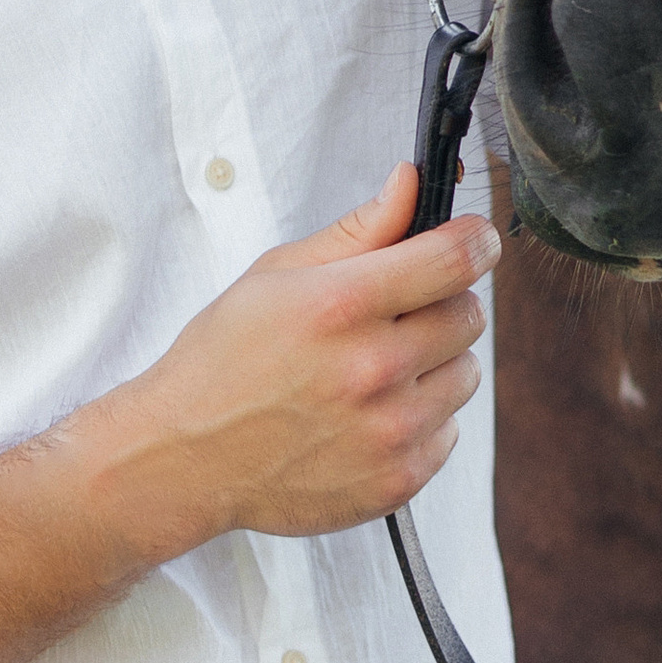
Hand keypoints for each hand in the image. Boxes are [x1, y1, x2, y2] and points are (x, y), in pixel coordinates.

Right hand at [109, 167, 496, 545]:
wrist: (186, 458)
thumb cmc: (225, 360)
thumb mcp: (277, 275)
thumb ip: (358, 229)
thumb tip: (411, 182)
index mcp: (340, 306)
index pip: (454, 258)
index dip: (475, 241)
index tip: (474, 240)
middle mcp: (373, 369)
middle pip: (469, 315)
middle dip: (442, 304)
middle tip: (397, 314)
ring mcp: (389, 431)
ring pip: (466, 374)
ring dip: (435, 364)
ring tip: (376, 369)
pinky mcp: (398, 480)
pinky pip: (449, 432)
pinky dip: (422, 419)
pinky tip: (369, 416)